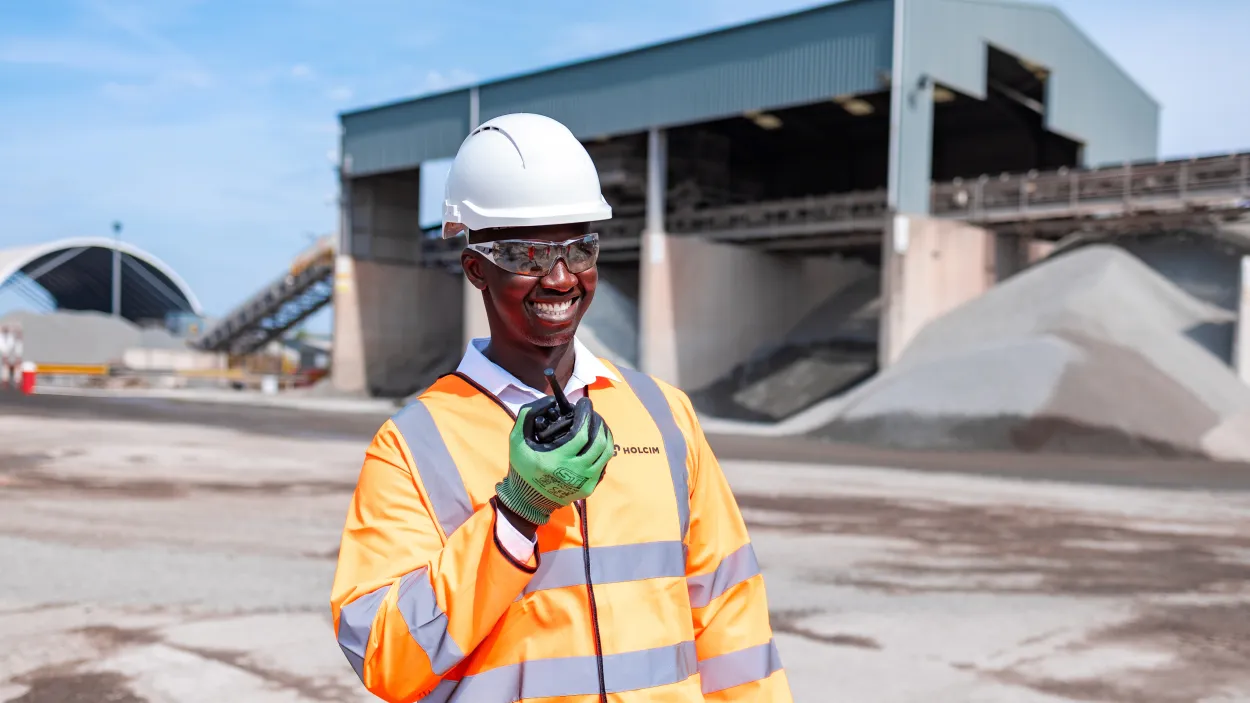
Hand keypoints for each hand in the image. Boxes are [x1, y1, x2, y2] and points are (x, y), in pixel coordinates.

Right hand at [495, 395, 612, 525]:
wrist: (527, 499)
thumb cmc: (522, 466)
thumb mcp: (517, 439)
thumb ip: (529, 414)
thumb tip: (551, 400)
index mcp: (556, 460)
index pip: (582, 433)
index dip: (586, 414)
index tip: (584, 403)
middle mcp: (574, 472)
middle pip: (599, 442)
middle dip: (598, 421)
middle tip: (592, 411)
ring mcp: (584, 482)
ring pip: (606, 453)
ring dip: (605, 434)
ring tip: (598, 423)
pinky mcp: (588, 489)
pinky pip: (603, 464)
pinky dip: (603, 449)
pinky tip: (597, 440)